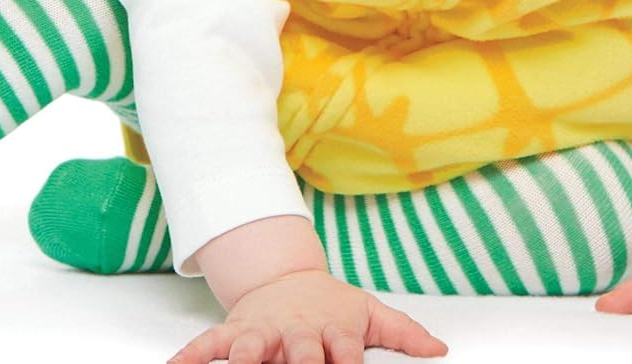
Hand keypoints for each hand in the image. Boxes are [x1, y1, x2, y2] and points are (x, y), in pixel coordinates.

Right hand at [167, 266, 448, 362]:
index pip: (344, 351)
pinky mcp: (234, 331)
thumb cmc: (330, 307)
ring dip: (245, 357)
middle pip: (299, 350)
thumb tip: (442, 350)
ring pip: (250, 346)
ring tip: (242, 363)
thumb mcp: (368, 313)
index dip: (348, 363)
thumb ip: (403, 333)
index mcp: (331, 330)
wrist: (285, 278)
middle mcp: (296, 332)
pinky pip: (207, 345)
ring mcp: (263, 331)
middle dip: (300, 362)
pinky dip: (189, 356)